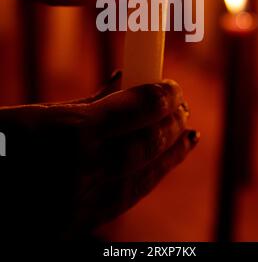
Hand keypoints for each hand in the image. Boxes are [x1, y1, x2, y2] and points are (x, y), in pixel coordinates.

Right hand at [0, 76, 196, 240]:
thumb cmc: (3, 142)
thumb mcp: (40, 113)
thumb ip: (89, 103)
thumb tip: (125, 80)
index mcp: (70, 133)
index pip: (136, 111)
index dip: (160, 97)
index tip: (172, 88)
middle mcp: (81, 171)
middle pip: (145, 146)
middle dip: (170, 126)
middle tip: (183, 110)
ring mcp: (79, 205)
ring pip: (141, 179)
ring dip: (169, 157)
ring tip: (187, 138)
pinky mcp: (74, 227)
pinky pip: (123, 202)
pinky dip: (146, 181)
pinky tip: (158, 168)